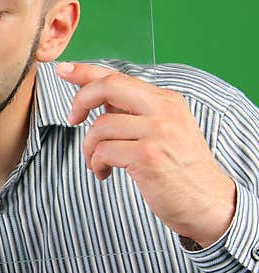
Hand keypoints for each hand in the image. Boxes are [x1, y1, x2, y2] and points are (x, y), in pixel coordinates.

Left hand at [58, 62, 235, 246]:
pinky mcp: (148, 156)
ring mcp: (158, 132)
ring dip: (89, 148)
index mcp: (166, 100)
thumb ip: (133, 112)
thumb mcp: (162, 131)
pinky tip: (104, 173)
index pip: (119, 76)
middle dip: (80, 100)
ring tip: (96, 162)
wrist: (209, 203)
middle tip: (72, 119)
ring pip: (100, 126)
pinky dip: (96, 164)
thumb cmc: (179, 169)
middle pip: (108, 87)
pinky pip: (103, 151)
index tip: (63, 69)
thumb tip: (95, 97)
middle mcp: (164, 110)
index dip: (86, 71)